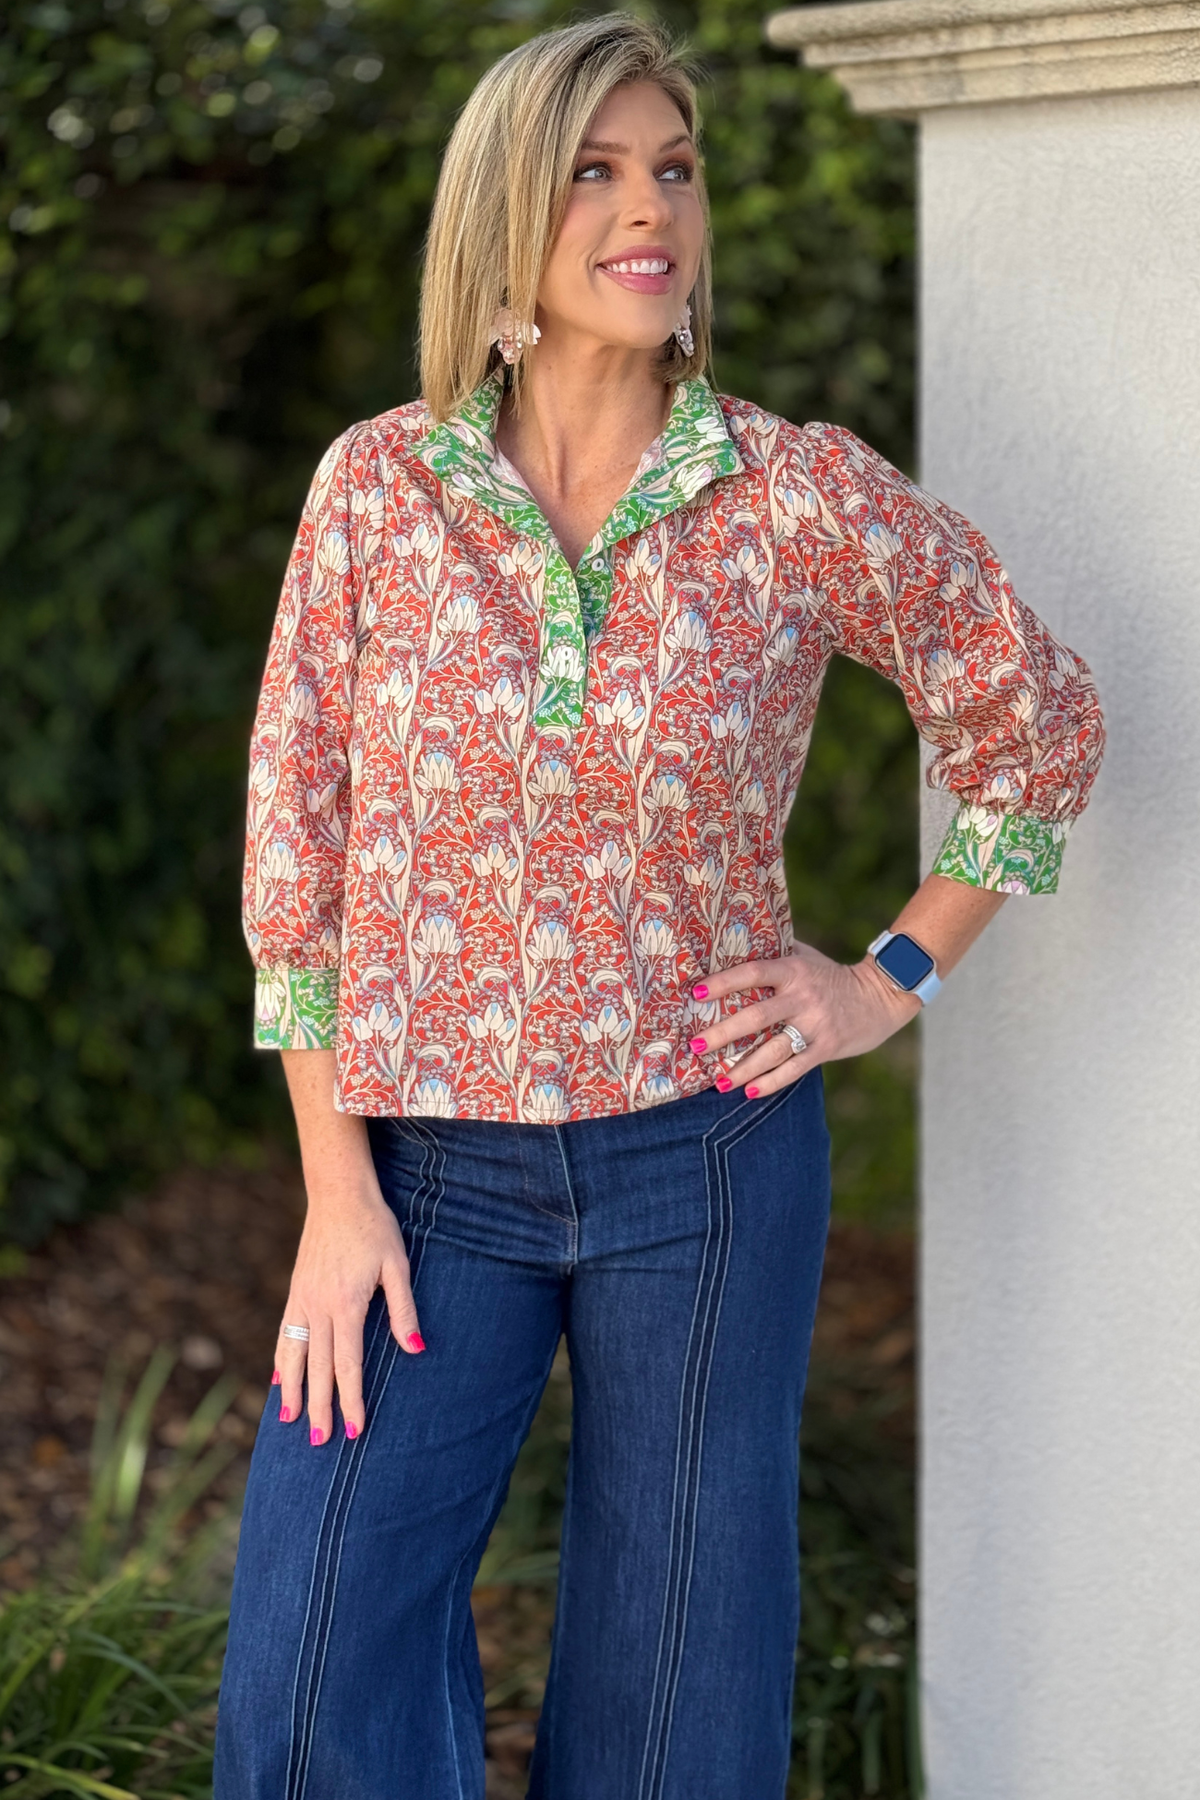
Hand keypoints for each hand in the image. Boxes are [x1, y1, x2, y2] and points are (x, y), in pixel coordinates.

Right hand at [275, 1179, 422, 1446]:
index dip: (351, 1399)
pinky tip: (279, 1379)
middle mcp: (318, 1307)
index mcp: (346, 1304)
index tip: (355, 1429)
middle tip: (321, 1442)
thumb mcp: (398, 1264)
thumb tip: (415, 1349)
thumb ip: (404, 1309)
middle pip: (318, 1368)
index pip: (348, 1364)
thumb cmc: (375, 1227)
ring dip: (292, 1390)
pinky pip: (284, 1333)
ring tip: (289, 1421)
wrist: (339, 1195)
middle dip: (320, 1407)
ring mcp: (302, 1299)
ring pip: (293, 1354)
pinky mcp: (295, 1291)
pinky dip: (280, 1360)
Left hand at [689, 942, 919, 1097]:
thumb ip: (775, 951)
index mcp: (793, 970)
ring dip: (744, 1068)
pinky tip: (750, 1091)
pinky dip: (772, 1082)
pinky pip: (794, 1068)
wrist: (880, 996)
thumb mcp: (806, 956)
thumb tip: (733, 944)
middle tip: (696, 1045)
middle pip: (757, 1016)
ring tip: (719, 1082)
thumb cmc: (831, 975)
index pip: (753, 973)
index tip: (697, 994)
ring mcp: (815, 1025)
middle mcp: (802, 997)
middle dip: (724, 1033)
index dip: (725, 982)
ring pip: (773, 1049)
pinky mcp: (826, 1047)